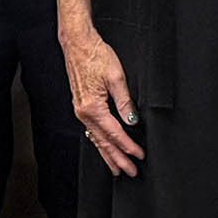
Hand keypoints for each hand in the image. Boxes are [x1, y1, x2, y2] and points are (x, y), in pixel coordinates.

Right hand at [60, 27, 142, 176]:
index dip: (128, 146)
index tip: (139, 156)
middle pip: (104, 143)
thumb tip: (132, 120)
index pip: (115, 133)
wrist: (78, 45)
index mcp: (93, 108)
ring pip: (96, 139)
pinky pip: (92, 131)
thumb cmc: (96, 56)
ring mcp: (81, 111)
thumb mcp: (116, 77)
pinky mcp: (81, 107)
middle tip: (130, 172)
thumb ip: (124, 101)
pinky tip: (104, 148)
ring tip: (117, 168)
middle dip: (118, 159)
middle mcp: (84, 113)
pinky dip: (100, 143)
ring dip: (108, 155)